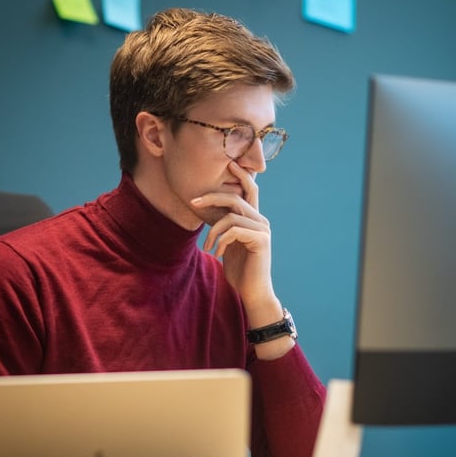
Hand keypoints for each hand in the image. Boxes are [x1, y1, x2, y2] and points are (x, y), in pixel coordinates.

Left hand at [192, 161, 273, 309]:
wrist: (252, 292)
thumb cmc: (239, 270)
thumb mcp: (228, 244)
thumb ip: (224, 227)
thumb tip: (207, 211)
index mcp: (254, 219)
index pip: (251, 190)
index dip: (241, 175)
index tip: (229, 164)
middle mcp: (262, 221)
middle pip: (237, 197)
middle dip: (212, 196)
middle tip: (193, 201)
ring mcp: (263, 230)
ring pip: (231, 215)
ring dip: (213, 231)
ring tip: (208, 247)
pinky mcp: (261, 240)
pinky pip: (234, 230)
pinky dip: (221, 240)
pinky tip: (218, 253)